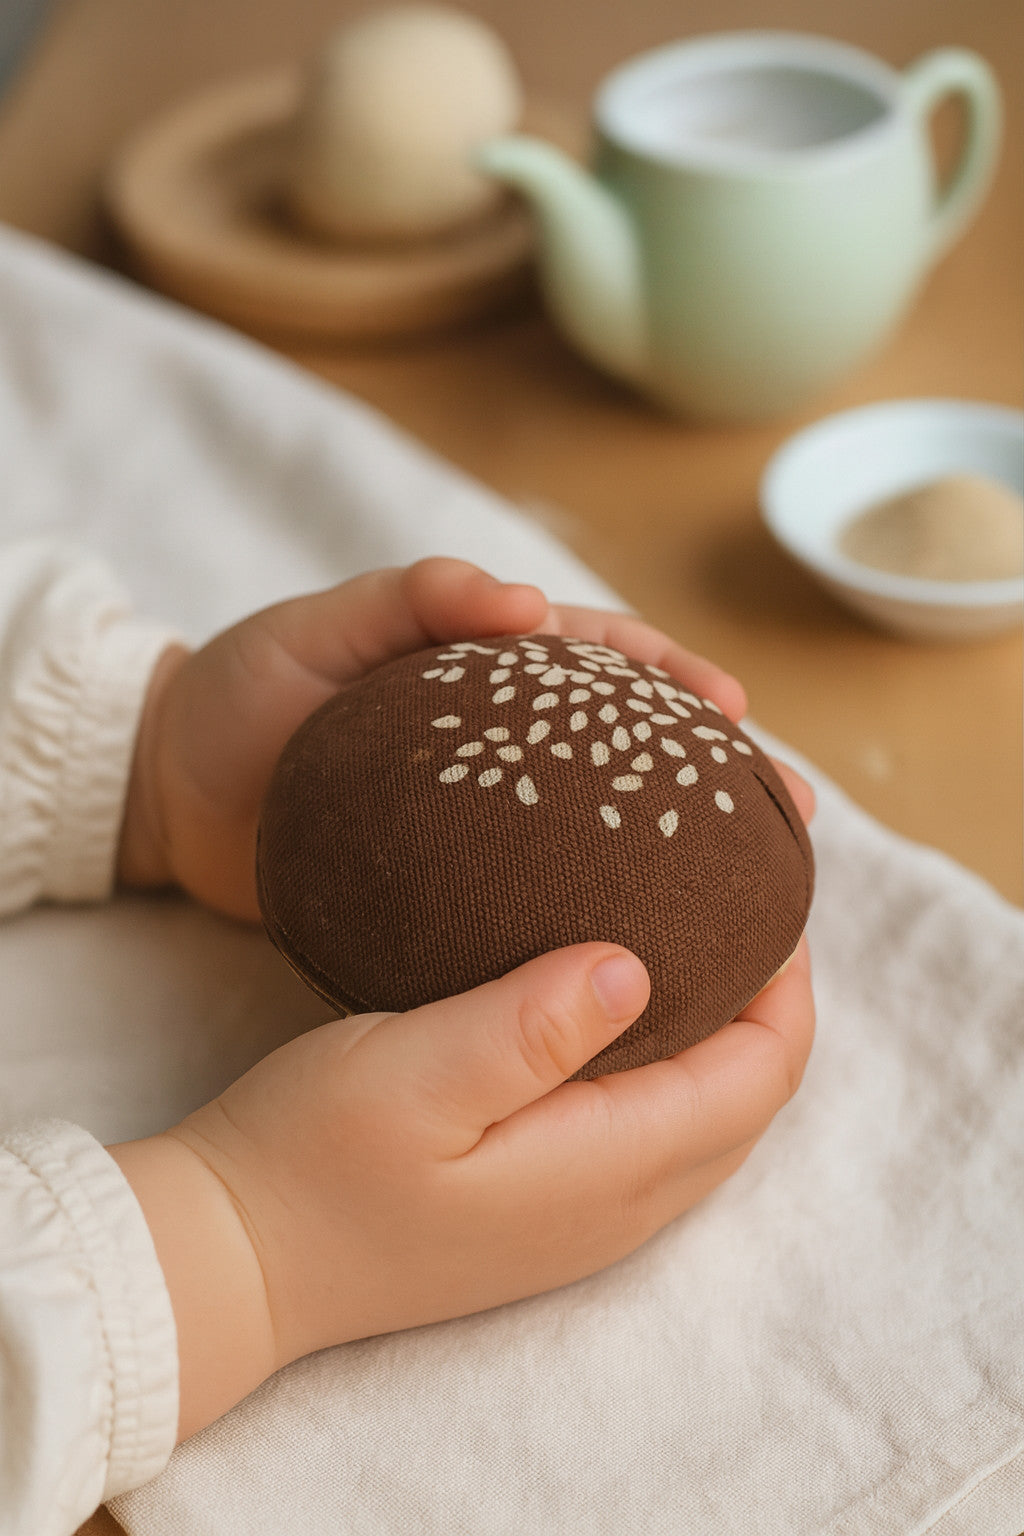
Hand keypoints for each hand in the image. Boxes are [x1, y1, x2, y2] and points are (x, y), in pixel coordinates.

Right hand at [110, 930, 814, 1442]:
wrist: (236, 1258)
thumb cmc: (312, 1157)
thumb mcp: (411, 1073)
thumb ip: (528, 1025)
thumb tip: (636, 966)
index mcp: (606, 1168)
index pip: (760, 1075)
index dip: (787, 984)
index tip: (766, 893)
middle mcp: (619, 1206)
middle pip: (752, 1101)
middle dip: (772, 1004)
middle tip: (744, 903)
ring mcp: (585, 1219)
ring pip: (709, 1121)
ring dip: (728, 1035)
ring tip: (701, 941)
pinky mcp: (546, 1213)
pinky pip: (656, 1134)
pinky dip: (678, 1067)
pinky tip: (628, 1011)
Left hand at [117, 558, 758, 919]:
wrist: (168, 792)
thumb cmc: (245, 692)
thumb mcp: (318, 628)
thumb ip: (413, 600)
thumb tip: (527, 603)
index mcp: (486, 667)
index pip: (604, 660)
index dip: (675, 679)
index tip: (735, 712)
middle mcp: (504, 742)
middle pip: (630, 746)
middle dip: (712, 768)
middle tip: (786, 811)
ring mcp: (486, 816)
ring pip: (601, 824)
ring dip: (675, 846)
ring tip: (747, 888)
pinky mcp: (455, 884)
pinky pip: (541, 890)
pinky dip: (596, 910)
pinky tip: (641, 948)